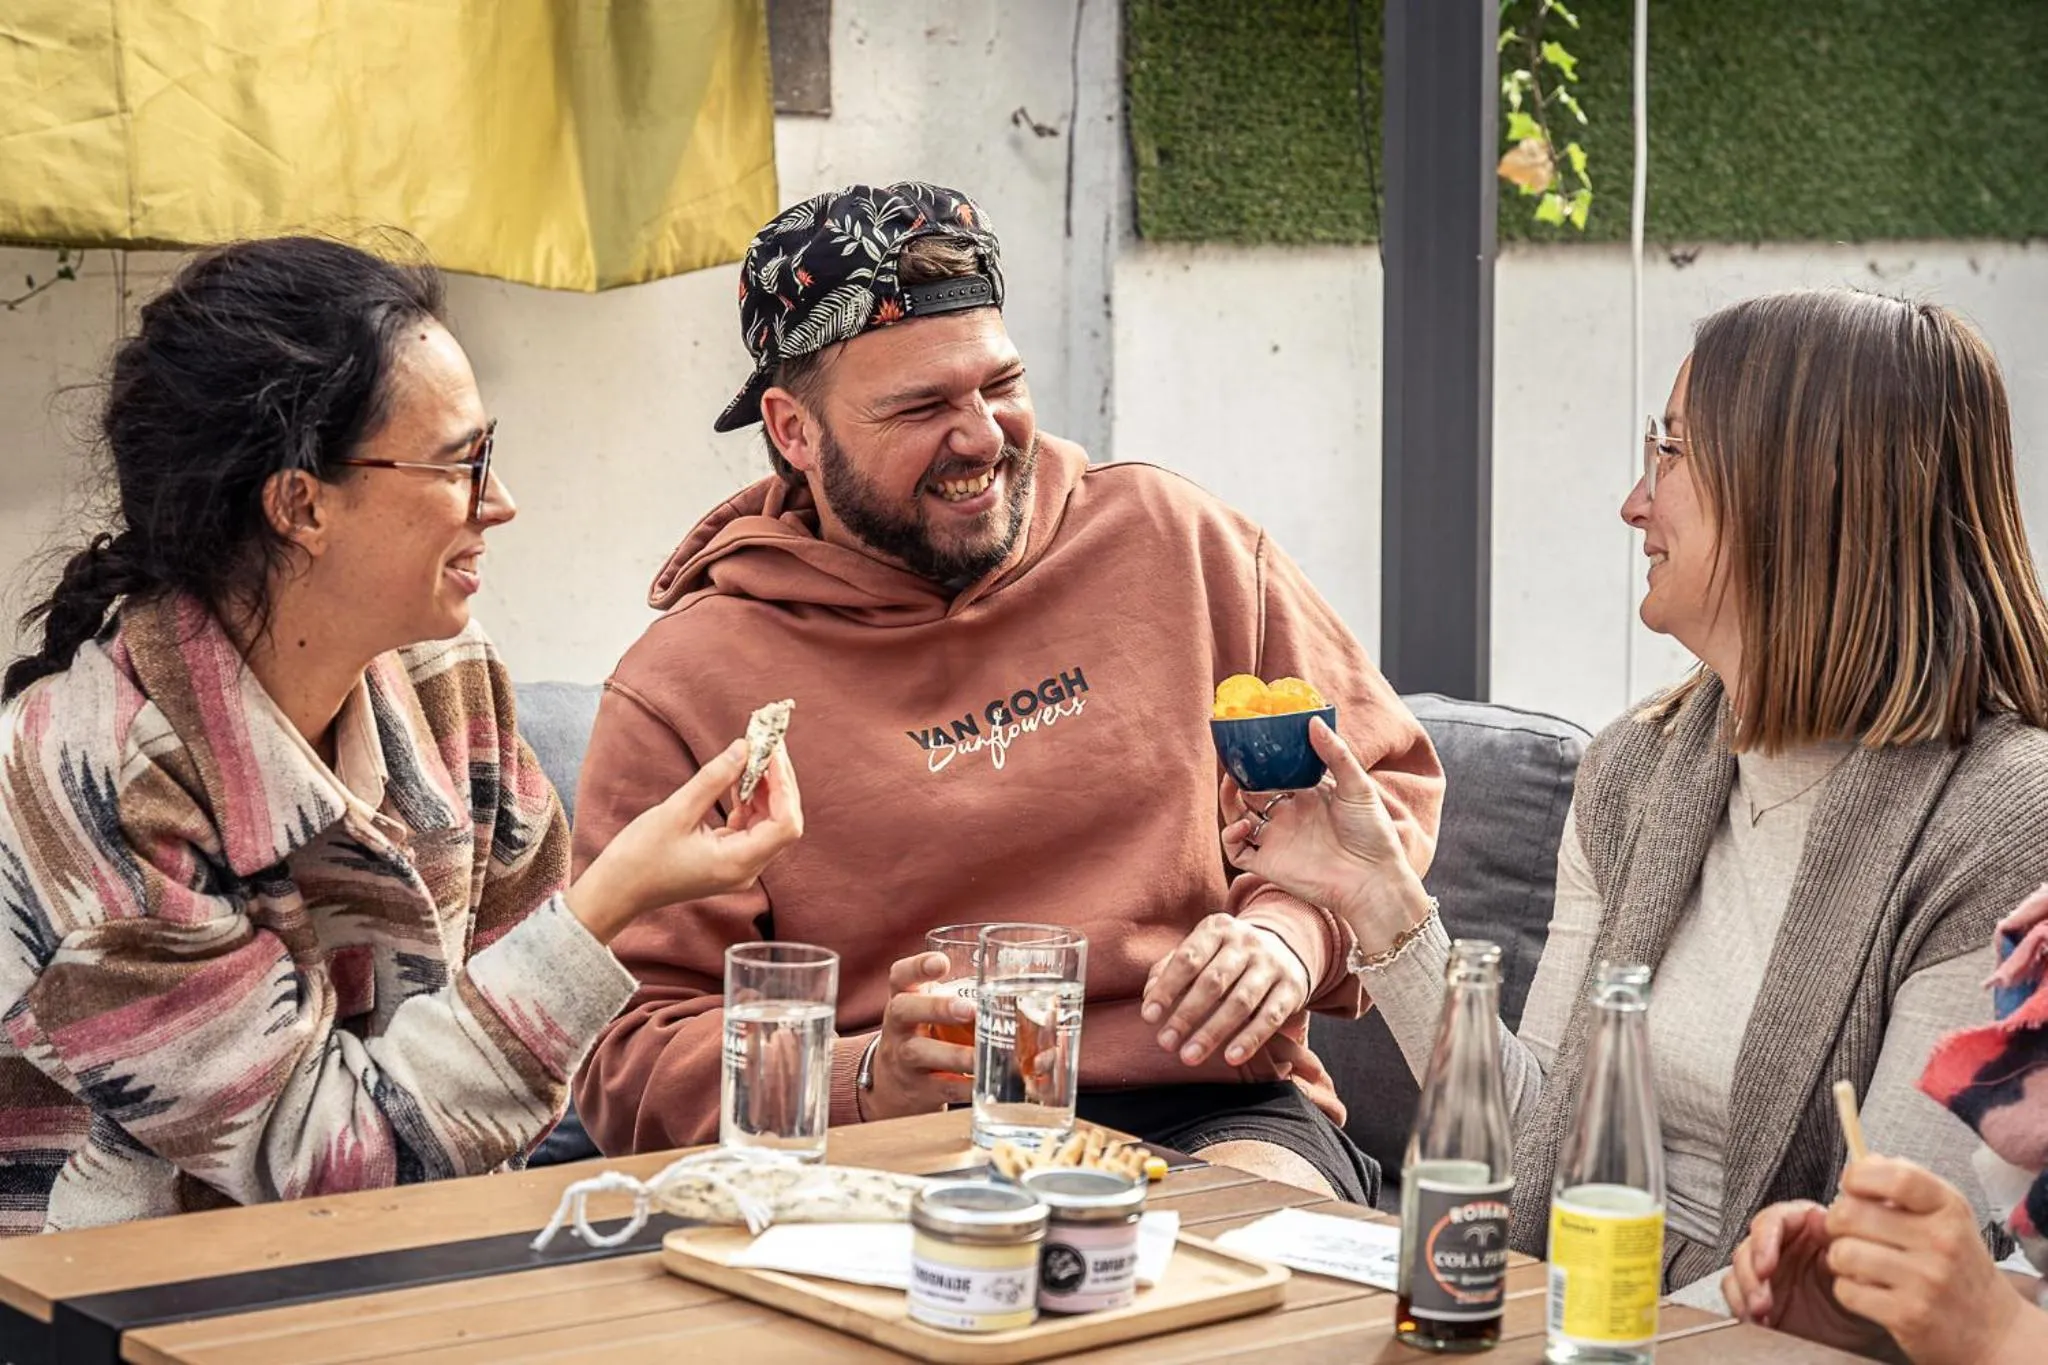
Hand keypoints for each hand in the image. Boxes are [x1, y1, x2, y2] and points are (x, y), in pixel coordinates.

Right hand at [567, 737, 802, 943]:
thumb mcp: (676, 811)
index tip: (772, 752)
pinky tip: (739, 778)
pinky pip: (751, 827)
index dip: (784, 786)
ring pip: (768, 823)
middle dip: (778, 782)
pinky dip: (749, 801)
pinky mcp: (728, 859)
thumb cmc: (640, 857)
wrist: (616, 890)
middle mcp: (746, 869)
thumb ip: (714, 778)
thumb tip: (744, 748)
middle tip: (768, 744)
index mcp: (738, 863)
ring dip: (764, 789)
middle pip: (782, 822)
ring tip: (754, 754)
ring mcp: (738, 866)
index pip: (785, 825)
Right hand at [861, 952, 976, 1120]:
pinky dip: (966, 1087)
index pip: (901, 975)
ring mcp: (903, 1058)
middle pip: (905, 1010)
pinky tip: (986, 1084)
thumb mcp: (928, 1010)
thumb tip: (1012, 982)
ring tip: (982, 1055)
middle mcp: (898, 1026)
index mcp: (904, 998)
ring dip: (955, 1054)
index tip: (941, 963)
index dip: (918, 967)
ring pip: (920, 1053)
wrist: (892, 1085)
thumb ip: (956, 994)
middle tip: (968, 1009)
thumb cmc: (924, 1033)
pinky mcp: (917, 1090)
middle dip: (937, 1008)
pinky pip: (941, 1088)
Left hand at [1140, 913, 1308, 1066]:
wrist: (1287, 946)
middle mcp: (1246, 943)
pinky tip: (1231, 1058)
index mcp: (1217, 929)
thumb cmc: (1228, 955)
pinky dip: (1250, 1039)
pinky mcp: (1292, 988)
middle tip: (1166, 1042)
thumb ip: (1171, 968)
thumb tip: (1148, 995)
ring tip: (1190, 1056)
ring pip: (1240, 1001)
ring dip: (1213, 1032)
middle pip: (1213, 981)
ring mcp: (1271, 964)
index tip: (1149, 1016)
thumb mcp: (1202, 950)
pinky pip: (1270, 1017)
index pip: (1188, 958)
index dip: (1166, 988)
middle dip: (1186, 1015)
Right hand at [1221, 717, 1427, 952]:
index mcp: (1306, 797)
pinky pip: (1237, 851)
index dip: (1260, 762)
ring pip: (1238, 818)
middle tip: (1234, 761)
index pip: (1275, 774)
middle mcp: (1287, 817)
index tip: (1250, 744)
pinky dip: (1231, 836)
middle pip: (1251, 794)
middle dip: (1239, 778)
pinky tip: (1244, 825)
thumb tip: (1312, 721)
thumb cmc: (1373, 833)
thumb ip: (1335, 754)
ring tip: (1231, 785)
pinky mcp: (1269, 864)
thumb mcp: (1358, 786)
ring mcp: (1277, 841)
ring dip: (1228, 801)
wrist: (1373, 878)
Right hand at [1722, 1200, 1882, 1352]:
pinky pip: (1736, 1293)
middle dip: (1750, 1274)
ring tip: (1761, 1314)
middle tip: (1761, 1300)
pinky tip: (1758, 1320)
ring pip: (1739, 1269)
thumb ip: (1842, 1244)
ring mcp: (1769, 1270)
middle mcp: (1783, 1244)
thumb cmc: (1869, 1295)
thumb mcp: (1862, 1270)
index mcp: (1807, 1227)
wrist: (1870, 1334)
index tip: (1766, 1266)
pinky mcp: (1759, 1294)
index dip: (1764, 1241)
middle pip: (1750, 1245)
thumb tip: (1821, 1218)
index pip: (1774, 1220)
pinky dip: (1741, 1307)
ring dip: (1745, 1292)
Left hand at [1824, 1156, 2038, 1364]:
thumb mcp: (1946, 1216)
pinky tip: (1868, 1290)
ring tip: (1858, 1261)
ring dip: (1840, 1257)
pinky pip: (1846, 1290)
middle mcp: (1941, 1242)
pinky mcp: (1909, 1316)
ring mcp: (1926, 1281)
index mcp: (1949, 1209)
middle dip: (1837, 1220)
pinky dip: (1848, 1289)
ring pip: (1843, 1253)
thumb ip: (1905, 1184)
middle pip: (1851, 1213)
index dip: (1859, 1175)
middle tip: (1847, 1230)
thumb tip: (1860, 1164)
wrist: (1992, 1329)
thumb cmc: (1958, 1264)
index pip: (1897, 1177)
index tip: (1850, 1185)